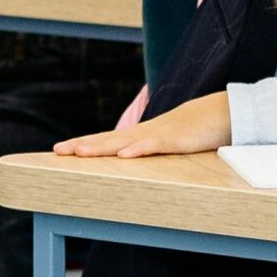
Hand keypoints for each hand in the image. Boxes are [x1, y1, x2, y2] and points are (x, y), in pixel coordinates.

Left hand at [53, 91, 230, 159]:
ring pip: (124, 142)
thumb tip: (127, 162)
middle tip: (58, 150)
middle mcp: (142, 134)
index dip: (82, 144)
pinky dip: (138, 150)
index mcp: (138, 136)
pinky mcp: (174, 141)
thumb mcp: (164, 144)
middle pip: (106, 140)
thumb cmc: (190, 131)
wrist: (218, 113)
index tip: (58, 150)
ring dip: (101, 147)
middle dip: (81, 145)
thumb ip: (146, 151)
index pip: (104, 140)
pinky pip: (153, 146)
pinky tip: (123, 155)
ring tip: (78, 152)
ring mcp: (156, 135)